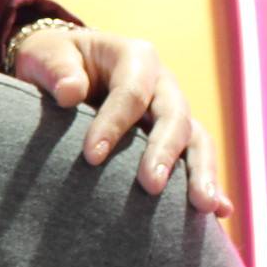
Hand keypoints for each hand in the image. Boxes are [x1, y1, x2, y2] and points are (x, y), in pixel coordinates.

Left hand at [10, 26, 233, 217]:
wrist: (64, 72)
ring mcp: (173, 112)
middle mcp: (162, 84)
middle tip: (152, 186)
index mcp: (135, 57)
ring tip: (203, 206)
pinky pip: (197, 161)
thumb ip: (56, 69)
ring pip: (196, 140)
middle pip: (174, 116)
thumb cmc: (53, 63)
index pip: (131, 91)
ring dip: (201, 172)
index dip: (113, 124)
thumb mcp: (45, 55)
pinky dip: (211, 184)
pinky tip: (221, 212)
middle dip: (164, 152)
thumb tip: (69, 92)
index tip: (91, 157)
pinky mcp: (176, 140)